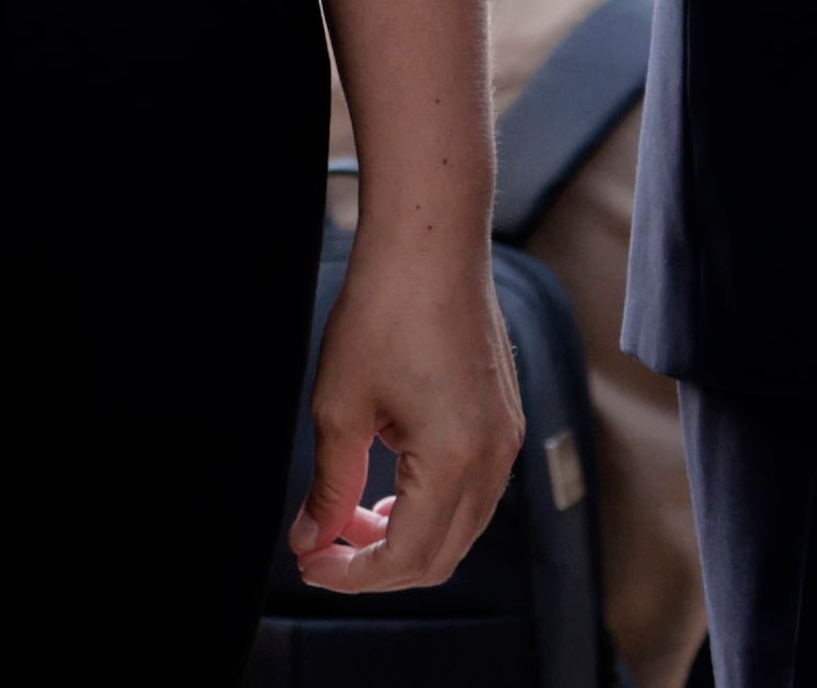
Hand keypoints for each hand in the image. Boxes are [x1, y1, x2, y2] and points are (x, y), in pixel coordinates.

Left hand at [285, 225, 522, 595]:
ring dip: (406, 537)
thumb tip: (312, 540)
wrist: (432, 240)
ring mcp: (507, 435)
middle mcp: (495, 455)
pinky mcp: (504, 416)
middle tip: (323, 547)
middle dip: (378, 565)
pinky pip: (475, 491)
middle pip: (441, 556)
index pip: (407, 557)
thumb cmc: (386, 309)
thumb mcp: (341, 406)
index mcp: (456, 458)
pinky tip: (391, 485)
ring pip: (462, 527)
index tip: (310, 563)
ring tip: (351, 515)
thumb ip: (330, 486)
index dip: (352, 575)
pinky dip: (432, 506)